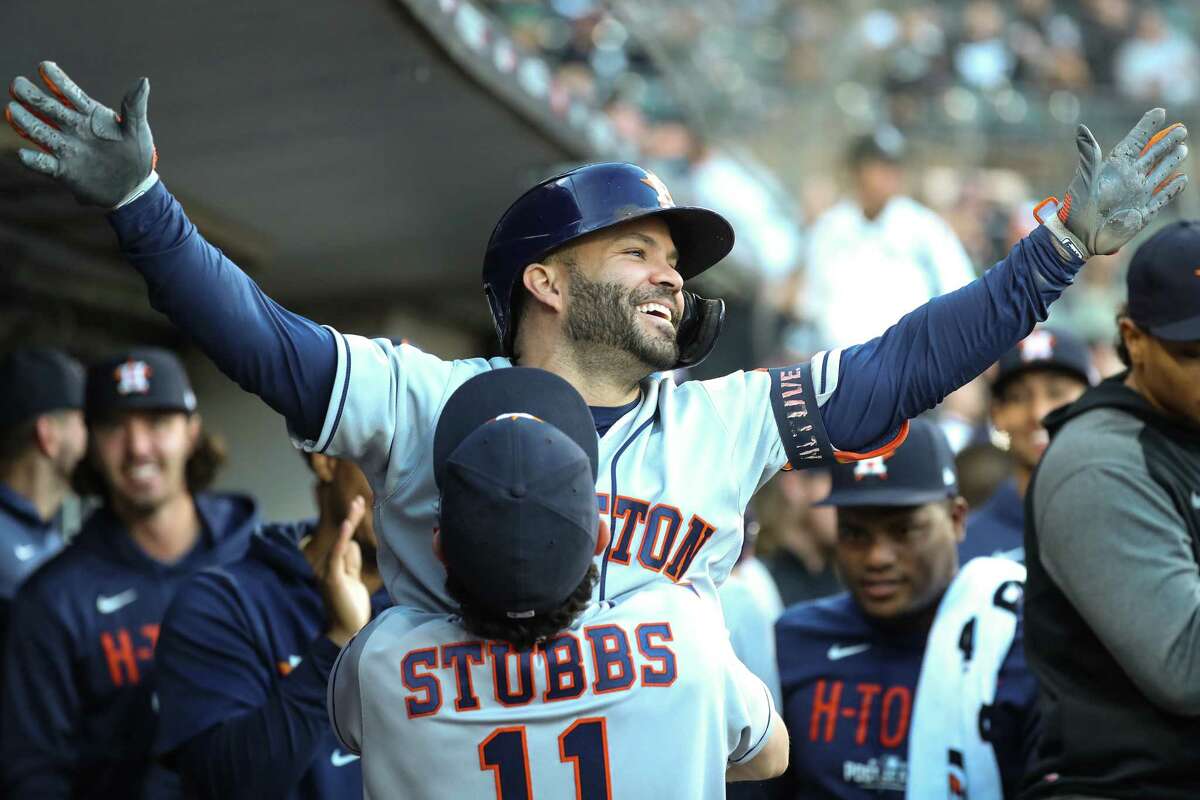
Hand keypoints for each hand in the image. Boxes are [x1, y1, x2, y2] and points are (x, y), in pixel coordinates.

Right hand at [6, 61, 156, 206]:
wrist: (133, 189)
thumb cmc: (136, 155)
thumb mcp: (137, 130)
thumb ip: (134, 107)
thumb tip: (143, 81)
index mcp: (90, 115)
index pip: (70, 93)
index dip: (57, 80)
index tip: (44, 66)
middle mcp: (73, 129)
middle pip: (48, 109)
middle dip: (32, 97)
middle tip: (17, 84)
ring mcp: (66, 149)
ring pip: (41, 132)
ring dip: (26, 122)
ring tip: (11, 110)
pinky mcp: (63, 171)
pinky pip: (44, 164)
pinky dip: (33, 159)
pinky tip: (22, 153)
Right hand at [316, 496, 371, 647]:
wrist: (346, 634)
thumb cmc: (351, 609)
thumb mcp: (354, 581)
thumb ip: (350, 563)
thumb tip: (351, 543)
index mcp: (334, 567)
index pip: (345, 540)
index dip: (351, 522)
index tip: (360, 505)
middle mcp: (328, 567)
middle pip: (343, 536)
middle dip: (352, 517)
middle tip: (360, 499)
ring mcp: (329, 571)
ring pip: (345, 544)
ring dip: (353, 539)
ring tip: (357, 540)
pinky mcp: (332, 577)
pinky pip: (337, 553)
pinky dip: (341, 538)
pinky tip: (346, 524)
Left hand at [1039, 108, 1187, 259]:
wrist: (1079, 238)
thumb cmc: (1077, 208)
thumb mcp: (1083, 178)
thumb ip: (1089, 154)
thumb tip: (1081, 128)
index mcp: (1115, 167)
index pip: (1135, 141)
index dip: (1147, 127)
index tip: (1159, 112)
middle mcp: (1129, 178)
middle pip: (1153, 155)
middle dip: (1166, 141)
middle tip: (1180, 128)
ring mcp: (1138, 194)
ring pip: (1160, 173)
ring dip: (1172, 160)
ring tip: (1183, 147)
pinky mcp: (1144, 212)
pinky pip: (1162, 197)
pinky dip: (1173, 188)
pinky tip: (1181, 178)